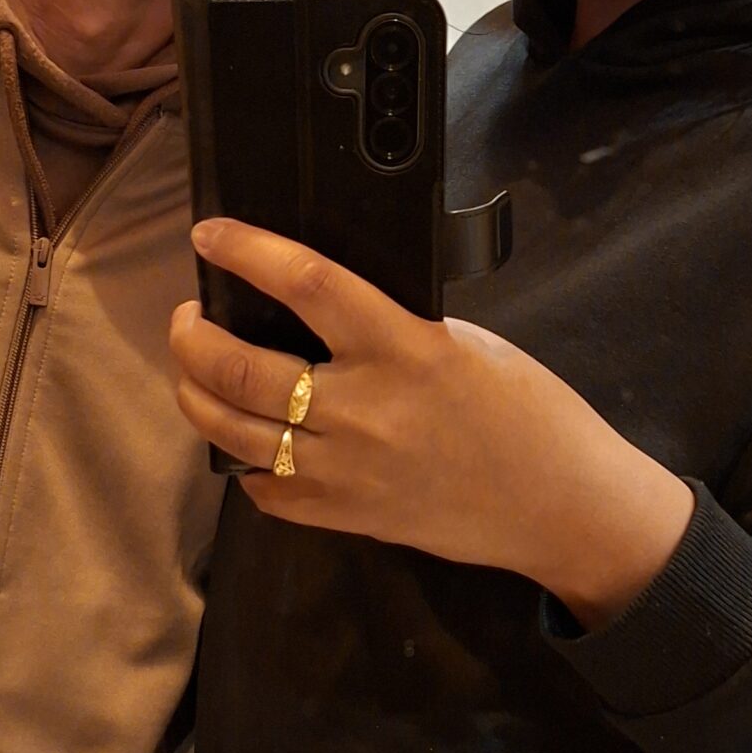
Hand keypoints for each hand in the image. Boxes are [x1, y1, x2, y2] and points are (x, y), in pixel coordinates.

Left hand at [172, 217, 693, 627]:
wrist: (561, 506)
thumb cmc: (528, 414)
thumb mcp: (467, 343)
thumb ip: (392, 326)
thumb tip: (322, 308)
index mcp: (405, 349)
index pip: (306, 284)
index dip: (245, 252)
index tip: (210, 236)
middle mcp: (365, 410)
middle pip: (240, 369)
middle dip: (194, 338)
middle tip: (190, 318)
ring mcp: (348, 470)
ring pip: (232, 432)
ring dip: (197, 395)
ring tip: (196, 372)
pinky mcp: (345, 516)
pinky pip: (263, 489)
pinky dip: (241, 460)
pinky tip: (245, 439)